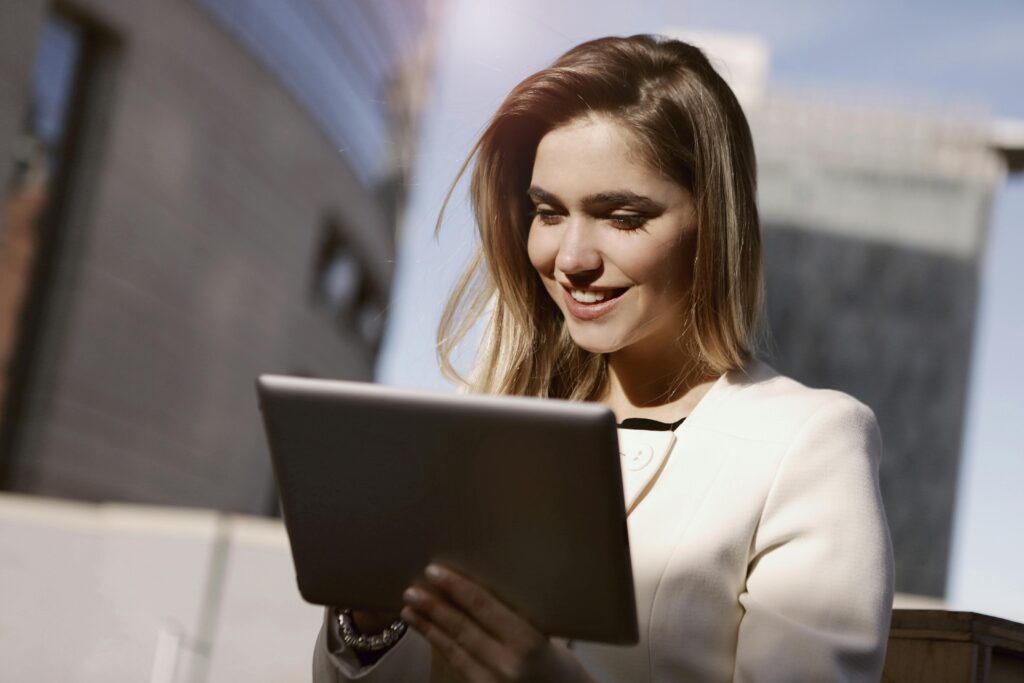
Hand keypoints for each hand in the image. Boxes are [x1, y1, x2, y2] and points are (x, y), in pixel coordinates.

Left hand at [400, 564, 594, 681]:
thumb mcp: (544, 634)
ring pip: (453, 647)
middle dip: (434, 607)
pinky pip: (457, 664)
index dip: (456, 587)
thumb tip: (476, 588)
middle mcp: (506, 663)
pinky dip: (439, 645)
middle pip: (462, 627)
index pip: (484, 607)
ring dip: (429, 626)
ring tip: (409, 608)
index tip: (434, 571)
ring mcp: (491, 682)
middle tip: (411, 589)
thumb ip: (513, 616)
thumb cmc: (561, 665)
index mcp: (527, 641)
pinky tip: (427, 632)